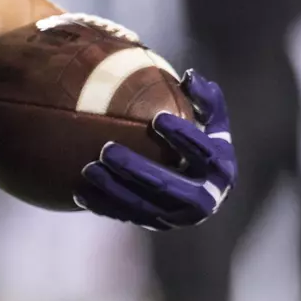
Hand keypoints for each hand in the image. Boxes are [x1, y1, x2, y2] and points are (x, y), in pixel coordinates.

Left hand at [74, 70, 235, 230]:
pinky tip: (79, 192)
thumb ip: (207, 100)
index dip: (182, 137)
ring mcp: (177, 217)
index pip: (203, 153)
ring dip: (113, 189)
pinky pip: (126, 216)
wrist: (201, 188)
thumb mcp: (213, 123)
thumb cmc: (203, 144)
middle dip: (136, 169)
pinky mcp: (156, 224)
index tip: (157, 118)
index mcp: (221, 170)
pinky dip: (103, 206)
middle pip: (166, 185)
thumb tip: (190, 75)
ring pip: (142, 206)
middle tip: (106, 149)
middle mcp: (203, 199)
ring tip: (89, 168)